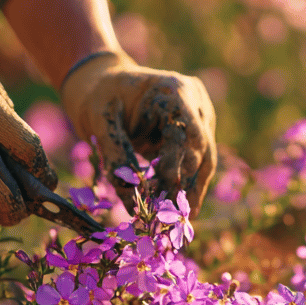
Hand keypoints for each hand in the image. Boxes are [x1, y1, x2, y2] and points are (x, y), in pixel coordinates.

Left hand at [60, 53, 216, 211]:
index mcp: (174, 90)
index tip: (164, 191)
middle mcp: (195, 103)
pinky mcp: (197, 134)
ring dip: (193, 191)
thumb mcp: (101, 123)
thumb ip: (116, 157)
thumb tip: (131, 201)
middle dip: (188, 185)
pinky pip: (197, 164)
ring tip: (183, 220)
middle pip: (201, 150)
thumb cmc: (100, 98)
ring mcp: (201, 118)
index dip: (178, 163)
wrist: (104, 84)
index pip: (184, 132)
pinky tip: (179, 208)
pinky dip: (187, 186)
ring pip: (205, 161)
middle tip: (174, 215)